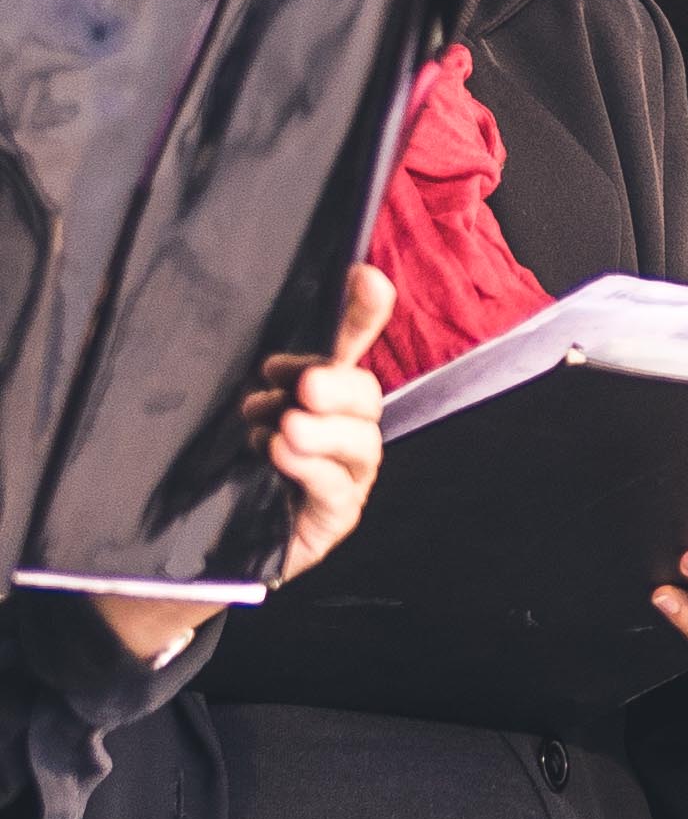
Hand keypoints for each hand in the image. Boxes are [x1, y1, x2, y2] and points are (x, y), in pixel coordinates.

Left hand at [102, 268, 396, 660]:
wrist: (191, 540)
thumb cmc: (215, 463)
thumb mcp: (223, 404)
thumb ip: (246, 367)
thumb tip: (254, 309)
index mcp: (316, 392)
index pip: (351, 342)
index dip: (362, 311)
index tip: (363, 278)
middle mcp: (340, 428)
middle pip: (365, 395)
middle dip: (337, 384)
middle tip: (303, 384)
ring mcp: (344, 475)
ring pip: (362, 442)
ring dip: (324, 430)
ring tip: (284, 426)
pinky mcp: (333, 516)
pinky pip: (338, 489)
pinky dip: (314, 469)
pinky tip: (283, 454)